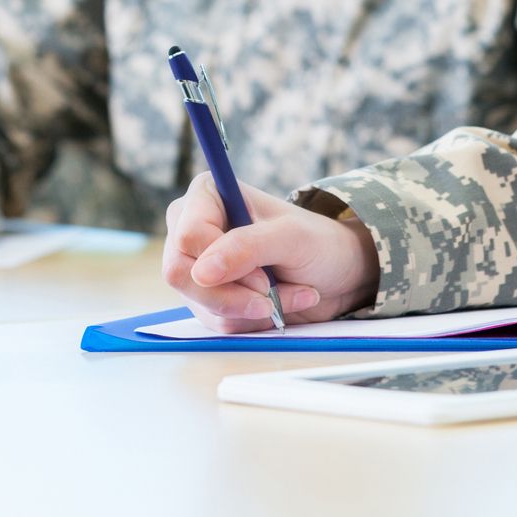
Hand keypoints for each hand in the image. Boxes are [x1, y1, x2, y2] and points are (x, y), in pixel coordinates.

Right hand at [163, 175, 379, 331]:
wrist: (335, 274)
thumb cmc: (317, 243)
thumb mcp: (290, 238)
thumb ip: (246, 247)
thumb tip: (200, 272)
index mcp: (208, 195)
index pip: (188, 236)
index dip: (222, 263)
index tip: (263, 275)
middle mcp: (193, 228)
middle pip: (180, 273)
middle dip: (232, 293)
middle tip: (271, 292)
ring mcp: (197, 266)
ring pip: (199, 303)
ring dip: (250, 307)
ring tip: (287, 292)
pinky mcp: (207, 297)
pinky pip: (214, 321)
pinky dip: (251, 320)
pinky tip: (276, 304)